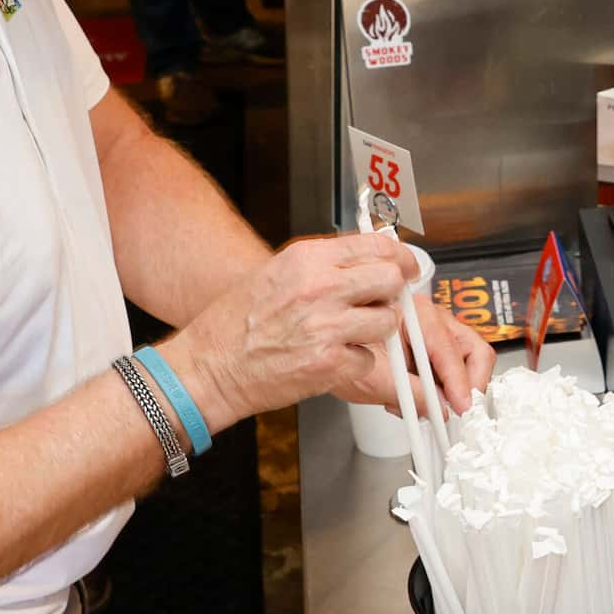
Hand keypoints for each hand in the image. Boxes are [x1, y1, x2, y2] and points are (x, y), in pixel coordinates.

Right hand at [165, 232, 432, 424]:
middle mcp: (320, 287)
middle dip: (392, 293)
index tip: (405, 267)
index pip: (376, 245)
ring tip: (348, 335)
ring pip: (387, 321)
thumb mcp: (278, 274)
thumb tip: (368, 259)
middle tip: (382, 303)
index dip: (399, 258)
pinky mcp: (329, 362)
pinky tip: (331, 359)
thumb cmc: (235, 324)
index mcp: (308, 259)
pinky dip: (356, 363)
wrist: (208, 367)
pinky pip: (368, 359)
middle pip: (391, 279)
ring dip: (376, 331)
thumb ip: (324, 265)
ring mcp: (327, 325)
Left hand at [333, 299, 493, 419]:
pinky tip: (419, 400)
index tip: (461, 407)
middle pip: (473, 350)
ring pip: (468, 361)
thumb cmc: (344, 353)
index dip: (459, 382)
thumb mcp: (374, 379)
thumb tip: (439, 408)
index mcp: (416, 315)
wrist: (331, 352)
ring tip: (428, 407)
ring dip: (454, 390)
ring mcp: (437, 333)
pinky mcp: (435, 350)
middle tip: (460, 411)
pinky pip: (454, 370)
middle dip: (468, 385)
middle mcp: (432, 318)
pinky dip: (444, 390)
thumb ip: (410, 393)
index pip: (450, 349)